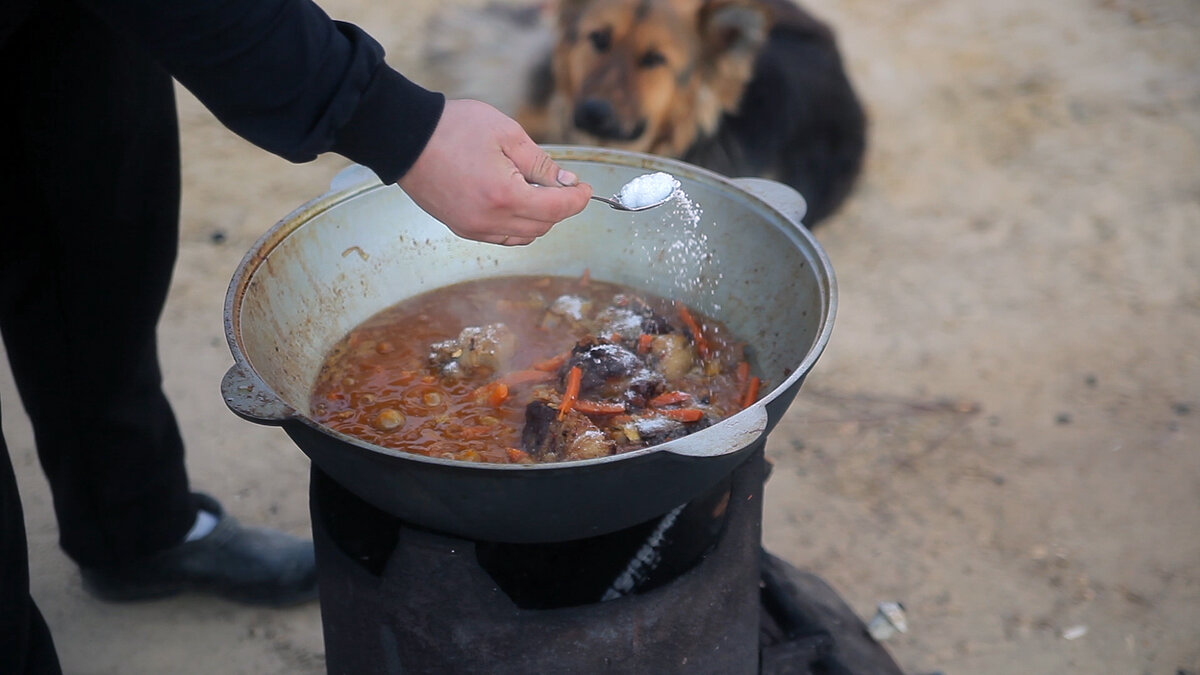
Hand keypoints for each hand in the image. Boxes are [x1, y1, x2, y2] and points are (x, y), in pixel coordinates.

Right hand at [397, 99, 592, 245]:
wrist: (405, 138)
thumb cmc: (454, 128)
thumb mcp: (507, 134)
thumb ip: (540, 163)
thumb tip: (565, 182)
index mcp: (504, 195)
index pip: (556, 209)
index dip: (577, 199)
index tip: (584, 188)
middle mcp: (489, 220)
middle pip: (542, 227)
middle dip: (558, 207)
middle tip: (560, 183)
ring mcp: (473, 228)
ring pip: (523, 237)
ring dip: (538, 218)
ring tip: (534, 190)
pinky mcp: (460, 228)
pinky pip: (501, 237)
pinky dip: (516, 225)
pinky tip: (514, 201)